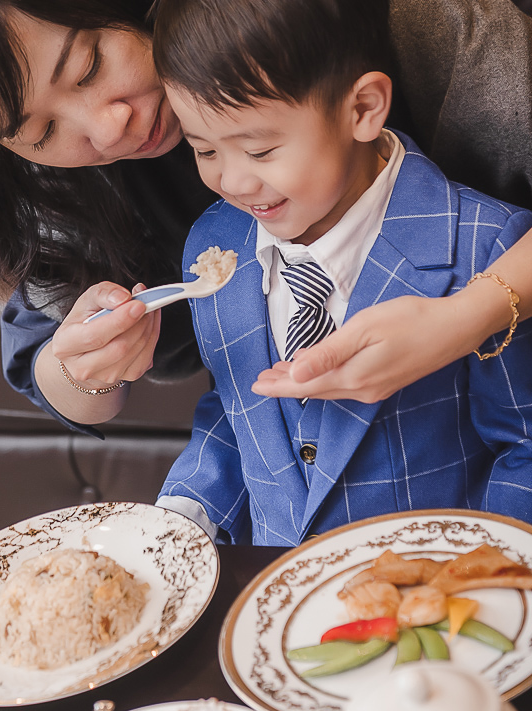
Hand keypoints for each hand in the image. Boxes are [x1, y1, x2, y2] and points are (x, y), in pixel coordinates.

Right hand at [51, 282, 160, 388]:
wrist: (86, 350)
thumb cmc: (84, 322)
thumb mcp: (87, 301)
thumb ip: (103, 293)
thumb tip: (123, 298)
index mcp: (65, 345)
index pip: (95, 336)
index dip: (119, 321)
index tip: (138, 305)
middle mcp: (82, 367)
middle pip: (118, 348)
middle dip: (138, 323)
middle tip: (146, 303)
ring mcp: (105, 376)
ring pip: (134, 352)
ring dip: (147, 327)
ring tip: (147, 310)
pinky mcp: (125, 378)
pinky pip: (145, 358)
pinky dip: (152, 336)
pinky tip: (149, 323)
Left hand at [252, 295, 479, 403]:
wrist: (456, 328)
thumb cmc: (411, 320)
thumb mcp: (364, 329)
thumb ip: (327, 353)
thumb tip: (295, 372)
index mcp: (352, 377)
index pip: (304, 385)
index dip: (278, 385)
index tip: (255, 384)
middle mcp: (361, 389)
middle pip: (314, 390)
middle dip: (285, 385)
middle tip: (260, 381)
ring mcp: (374, 389)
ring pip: (328, 389)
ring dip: (303, 382)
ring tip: (280, 375)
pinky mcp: (384, 382)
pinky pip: (343, 385)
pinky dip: (323, 379)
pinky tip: (317, 370)